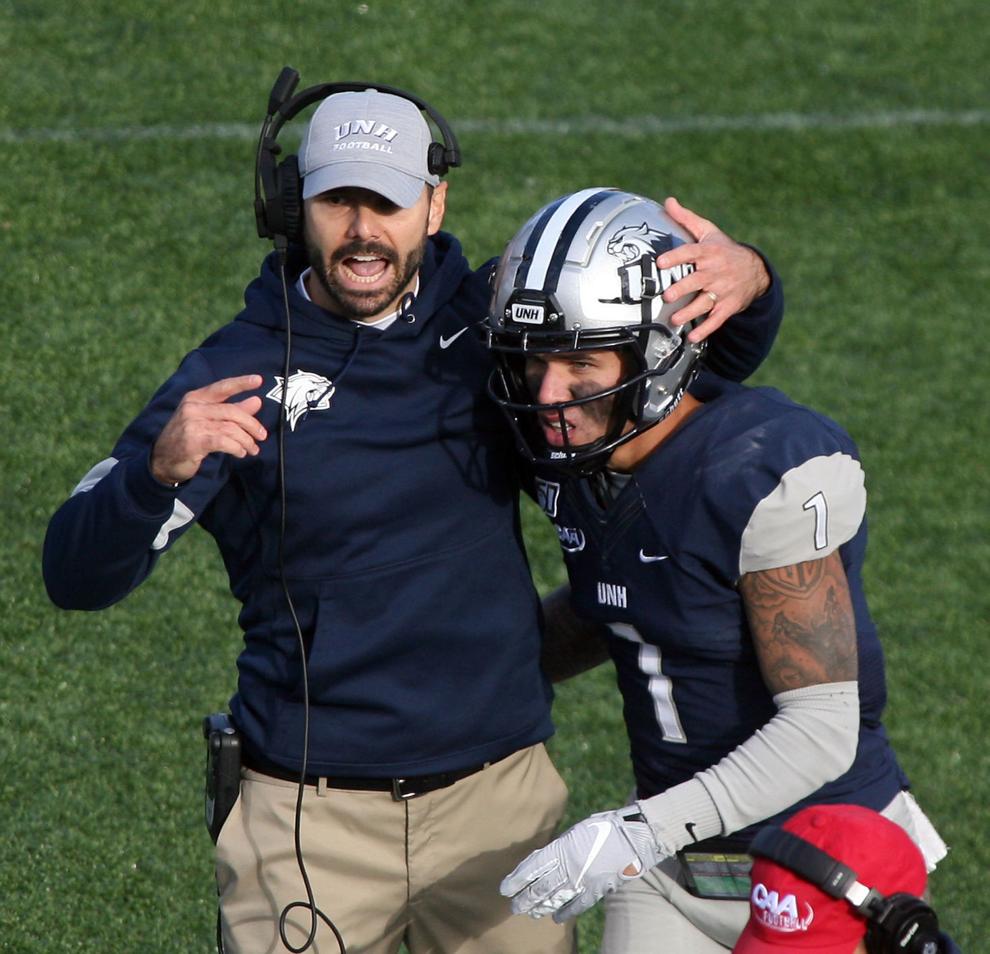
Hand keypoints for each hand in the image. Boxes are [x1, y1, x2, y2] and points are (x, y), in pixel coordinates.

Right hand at [150, 374, 266, 484]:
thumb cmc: (188, 437)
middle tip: (263, 436)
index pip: (222, 387)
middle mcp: (192, 408)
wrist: (162, 460)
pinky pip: (224, 442)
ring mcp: (192, 424)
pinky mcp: (193, 442)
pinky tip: (241, 453)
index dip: (241, 383)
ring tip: (253, 449)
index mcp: (196, 398)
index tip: (259, 380)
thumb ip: (233, 410)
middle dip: (251, 424)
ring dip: (246, 440)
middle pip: (231, 412)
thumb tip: (257, 401)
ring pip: (230, 428)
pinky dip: (237, 448)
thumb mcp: (208, 420)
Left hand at [500, 807, 667, 922]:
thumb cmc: (602, 827)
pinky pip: (577, 905)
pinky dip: (565, 912)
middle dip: (525, 899)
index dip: (516, 880)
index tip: (505, 889)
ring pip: (555, 899)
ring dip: (540, 907)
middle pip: (540, 888)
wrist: (632, 837)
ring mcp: (582, 882)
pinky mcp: (597, 891)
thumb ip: (559, 847)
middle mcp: (568, 868)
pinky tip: (556, 917)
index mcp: (561, 849)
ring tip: (530, 912)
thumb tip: (544, 858)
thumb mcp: (574, 831)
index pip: (531, 868)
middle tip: (514, 906)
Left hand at [658, 196, 771, 342]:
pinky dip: (706, 330)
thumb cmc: (724, 250)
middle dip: (683, 288)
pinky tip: (693, 338)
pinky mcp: (728, 306)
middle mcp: (715, 272)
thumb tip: (668, 201)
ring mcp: (722, 291)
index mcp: (709, 252)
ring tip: (675, 320)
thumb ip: (686, 219)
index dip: (676, 257)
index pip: (691, 252)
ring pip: (705, 303)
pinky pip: (716, 320)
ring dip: (690, 312)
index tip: (662, 262)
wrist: (756, 270)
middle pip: (697, 280)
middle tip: (668, 295)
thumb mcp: (708, 232)